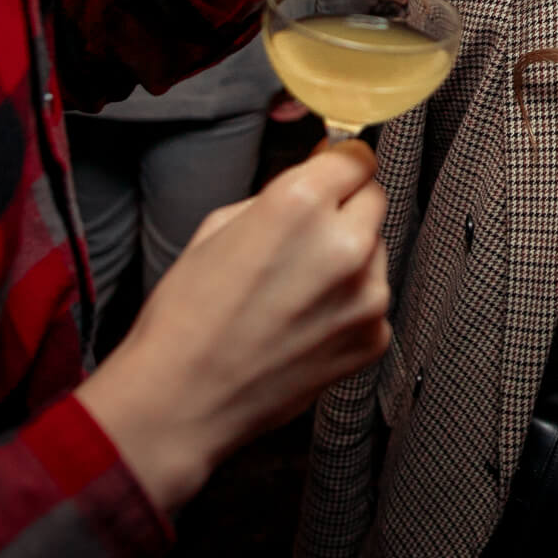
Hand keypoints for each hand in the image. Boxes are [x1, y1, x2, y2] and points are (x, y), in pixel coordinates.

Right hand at [76, 141, 391, 515]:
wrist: (182, 400)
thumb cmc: (187, 314)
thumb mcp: (218, 225)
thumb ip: (279, 193)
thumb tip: (318, 172)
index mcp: (301, 205)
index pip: (356, 157)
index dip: (338, 165)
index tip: (329, 175)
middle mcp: (345, 245)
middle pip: (373, 199)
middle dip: (346, 208)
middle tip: (304, 237)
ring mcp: (366, 296)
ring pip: (375, 250)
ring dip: (349, 257)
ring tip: (295, 289)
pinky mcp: (373, 337)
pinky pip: (371, 300)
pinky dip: (348, 304)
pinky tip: (303, 323)